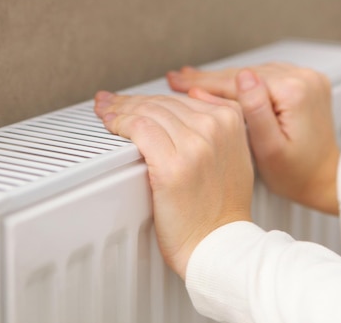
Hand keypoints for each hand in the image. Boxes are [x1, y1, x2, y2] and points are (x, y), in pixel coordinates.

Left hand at [94, 91, 253, 278]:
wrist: (218, 243)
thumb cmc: (222, 208)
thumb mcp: (235, 155)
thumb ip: (219, 125)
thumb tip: (194, 96)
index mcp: (230, 121)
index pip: (180, 98)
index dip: (150, 97)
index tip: (132, 99)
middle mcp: (214, 128)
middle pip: (161, 102)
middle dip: (131, 100)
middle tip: (110, 102)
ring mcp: (194, 145)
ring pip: (148, 111)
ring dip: (120, 108)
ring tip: (104, 110)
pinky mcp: (172, 165)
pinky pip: (139, 128)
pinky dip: (119, 122)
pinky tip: (110, 123)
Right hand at [167, 63, 340, 214]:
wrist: (325, 179)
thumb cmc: (297, 173)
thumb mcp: (269, 148)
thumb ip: (254, 110)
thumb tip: (241, 77)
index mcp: (295, 91)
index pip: (237, 82)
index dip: (204, 83)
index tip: (178, 81)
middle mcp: (304, 79)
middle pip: (245, 74)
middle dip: (210, 78)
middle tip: (178, 77)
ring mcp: (307, 78)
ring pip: (254, 72)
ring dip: (224, 78)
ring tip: (193, 80)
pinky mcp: (305, 83)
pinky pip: (267, 75)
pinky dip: (244, 80)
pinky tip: (225, 82)